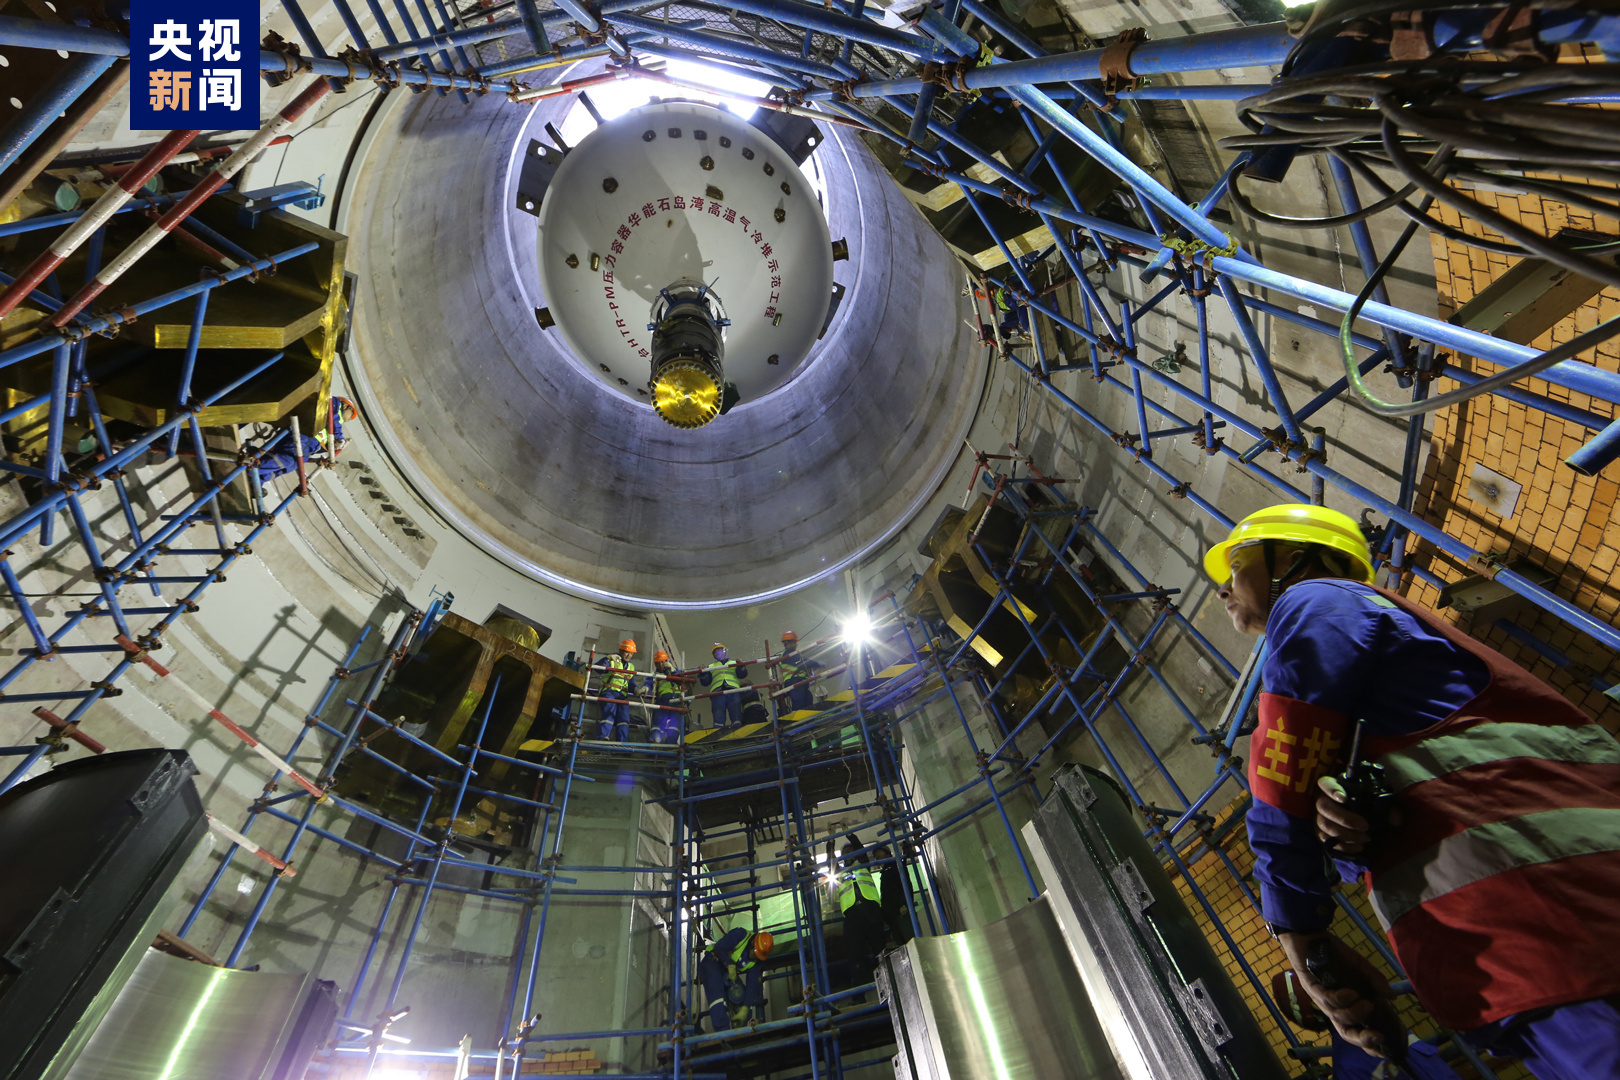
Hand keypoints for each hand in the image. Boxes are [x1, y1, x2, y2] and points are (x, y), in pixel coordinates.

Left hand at [1277, 931, 1399, 1057]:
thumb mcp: (1360, 966)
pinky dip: (1340, 998)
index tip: (1383, 1049)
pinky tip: (1351, 993)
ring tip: (1368, 1005)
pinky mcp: (1310, 987)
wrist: (1310, 935)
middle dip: (1362, 1039)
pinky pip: (1326, 998)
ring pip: (1337, 1016)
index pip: (1355, 1031)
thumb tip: (1392, 996)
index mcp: (1344, 1005)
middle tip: (1379, 1035)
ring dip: (1354, 1013)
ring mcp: (1320, 998)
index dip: (1368, 1043)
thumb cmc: (1334, 954)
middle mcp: (1332, 1006)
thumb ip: (1375, 980)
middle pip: (1345, 1032)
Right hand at [1316, 776, 1400, 853]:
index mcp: (1336, 787)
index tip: (1344, 798)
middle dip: (1345, 818)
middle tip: (1365, 827)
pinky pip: (1326, 840)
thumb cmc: (1369, 806)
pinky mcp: (1321, 833)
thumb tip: (1396, 819)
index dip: (1332, 790)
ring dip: (1345, 834)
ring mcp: (1320, 817)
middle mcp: (1323, 800)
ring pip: (1324, 825)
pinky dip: (1343, 846)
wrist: (1363, 820)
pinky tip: (1358, 847)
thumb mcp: (1381, 803)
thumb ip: (1389, 808)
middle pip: (1324, 807)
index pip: (1326, 783)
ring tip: (1364, 839)